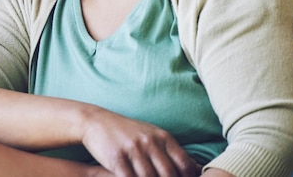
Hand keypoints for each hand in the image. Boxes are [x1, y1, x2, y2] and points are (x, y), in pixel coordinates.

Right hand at [81, 107, 199, 176]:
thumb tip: (196, 167)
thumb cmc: (128, 132)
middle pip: (168, 174)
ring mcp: (133, 149)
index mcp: (163, 137)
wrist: (97, 121)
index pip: (184, 164)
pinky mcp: (117, 158)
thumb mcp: (152, 135)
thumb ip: (171, 151)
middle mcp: (150, 142)